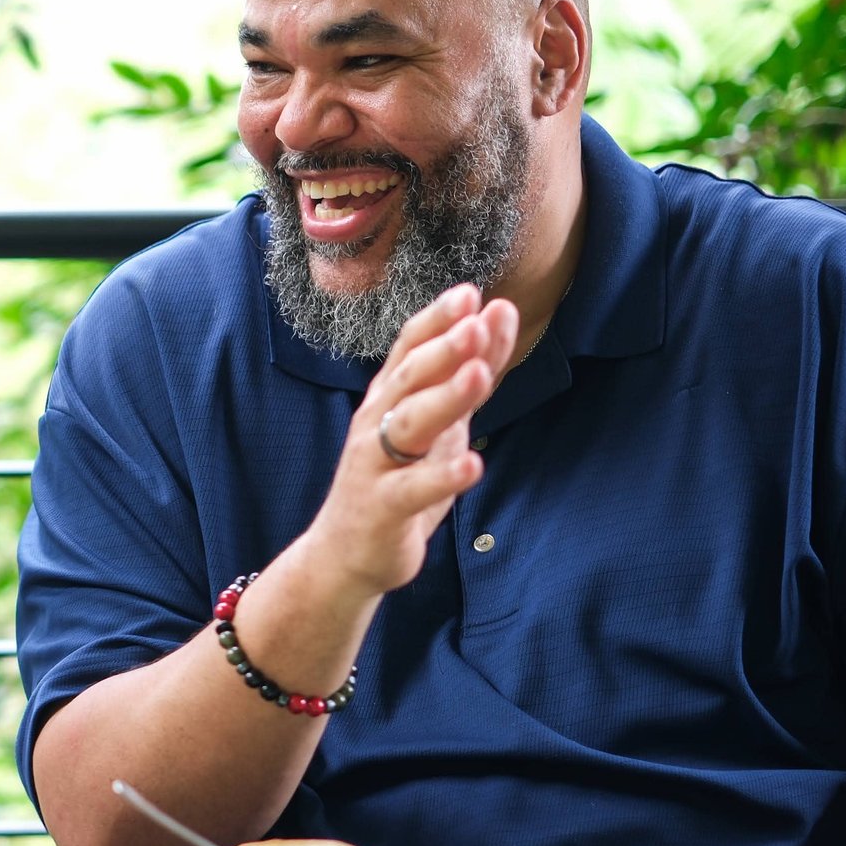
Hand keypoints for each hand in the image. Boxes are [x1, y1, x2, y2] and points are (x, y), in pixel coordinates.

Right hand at [311, 283, 517, 599]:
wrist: (347, 552)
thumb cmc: (397, 480)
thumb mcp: (439, 422)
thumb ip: (469, 372)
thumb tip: (498, 313)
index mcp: (389, 397)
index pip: (409, 347)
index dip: (437, 319)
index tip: (470, 292)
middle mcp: (376, 422)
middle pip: (410, 377)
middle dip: (444, 349)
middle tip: (476, 322)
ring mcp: (375, 464)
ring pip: (410, 424)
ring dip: (445, 398)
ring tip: (478, 375)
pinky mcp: (382, 507)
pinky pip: (413, 490)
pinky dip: (442, 477)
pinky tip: (472, 464)